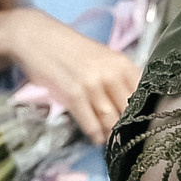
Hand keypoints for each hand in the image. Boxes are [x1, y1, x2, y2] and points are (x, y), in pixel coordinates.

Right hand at [1, 10, 142, 148]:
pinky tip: (96, 139)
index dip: (143, 114)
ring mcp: (93, 84)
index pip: (143, 95)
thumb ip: (118, 79)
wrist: (37, 37)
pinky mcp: (73, 94)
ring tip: (111, 143)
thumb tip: (131, 106)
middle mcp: (112, 74)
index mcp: (123, 64)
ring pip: (111, 120)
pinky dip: (94, 134)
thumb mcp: (102, 59)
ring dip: (111, 135)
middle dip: (127, 129)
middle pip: (128, 111)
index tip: (141, 126)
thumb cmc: (71, 50)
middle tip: (125, 140)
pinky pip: (90, 123)